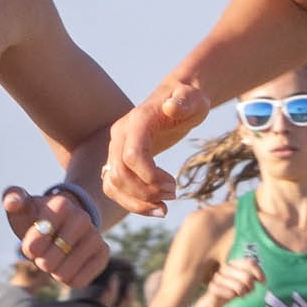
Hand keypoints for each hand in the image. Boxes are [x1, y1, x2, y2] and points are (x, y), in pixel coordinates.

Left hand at [1, 186, 107, 287]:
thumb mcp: (21, 207)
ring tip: (54, 259)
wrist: (60, 225)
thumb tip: (13, 203)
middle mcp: (82, 218)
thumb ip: (12, 198)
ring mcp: (95, 235)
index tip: (31, 246)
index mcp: (62, 204)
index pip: (40, 239)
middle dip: (41, 262)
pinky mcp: (103, 253)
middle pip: (50, 261)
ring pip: (64, 273)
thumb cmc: (35, 218)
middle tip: (43, 254)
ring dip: (53, 272)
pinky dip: (67, 280)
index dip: (31, 248)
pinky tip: (66, 268)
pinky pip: (79, 281)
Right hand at [101, 81, 211, 216]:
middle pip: (119, 174)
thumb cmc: (189, 99)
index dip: (150, 177)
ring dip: (136, 203)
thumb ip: (185, 100)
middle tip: (173, 194)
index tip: (174, 184)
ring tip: (164, 208)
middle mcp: (120, 135)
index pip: (131, 156)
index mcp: (137, 121)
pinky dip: (131, 203)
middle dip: (146, 192)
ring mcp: (116, 148)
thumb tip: (171, 106)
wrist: (177, 99)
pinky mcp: (118, 160)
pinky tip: (155, 207)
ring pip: (112, 184)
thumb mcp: (195, 99)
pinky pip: (115, 187)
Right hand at [193, 258, 263, 306]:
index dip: (259, 272)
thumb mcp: (243, 282)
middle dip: (251, 287)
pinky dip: (233, 296)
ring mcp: (218, 277)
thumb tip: (262, 279)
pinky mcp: (213, 287)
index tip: (263, 281)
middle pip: (247, 277)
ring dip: (242, 293)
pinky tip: (231, 296)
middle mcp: (225, 268)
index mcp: (233, 263)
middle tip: (249, 291)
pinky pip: (230, 293)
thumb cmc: (231, 289)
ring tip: (240, 294)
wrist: (214, 300)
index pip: (250, 263)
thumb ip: (252, 277)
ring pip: (239, 287)